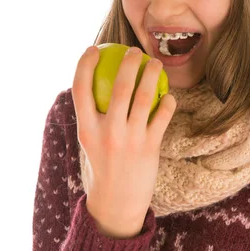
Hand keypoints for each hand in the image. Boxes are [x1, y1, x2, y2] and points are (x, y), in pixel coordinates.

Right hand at [71, 46, 176, 237]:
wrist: (118, 201)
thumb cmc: (104, 162)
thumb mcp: (90, 140)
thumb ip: (92, 114)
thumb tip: (98, 80)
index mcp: (86, 128)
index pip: (80, 89)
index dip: (84, 65)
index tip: (93, 49)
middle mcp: (107, 132)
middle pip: (119, 87)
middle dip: (128, 62)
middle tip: (134, 51)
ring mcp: (129, 139)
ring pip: (144, 97)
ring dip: (152, 75)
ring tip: (156, 63)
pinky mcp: (150, 147)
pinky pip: (162, 116)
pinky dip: (167, 102)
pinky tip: (169, 96)